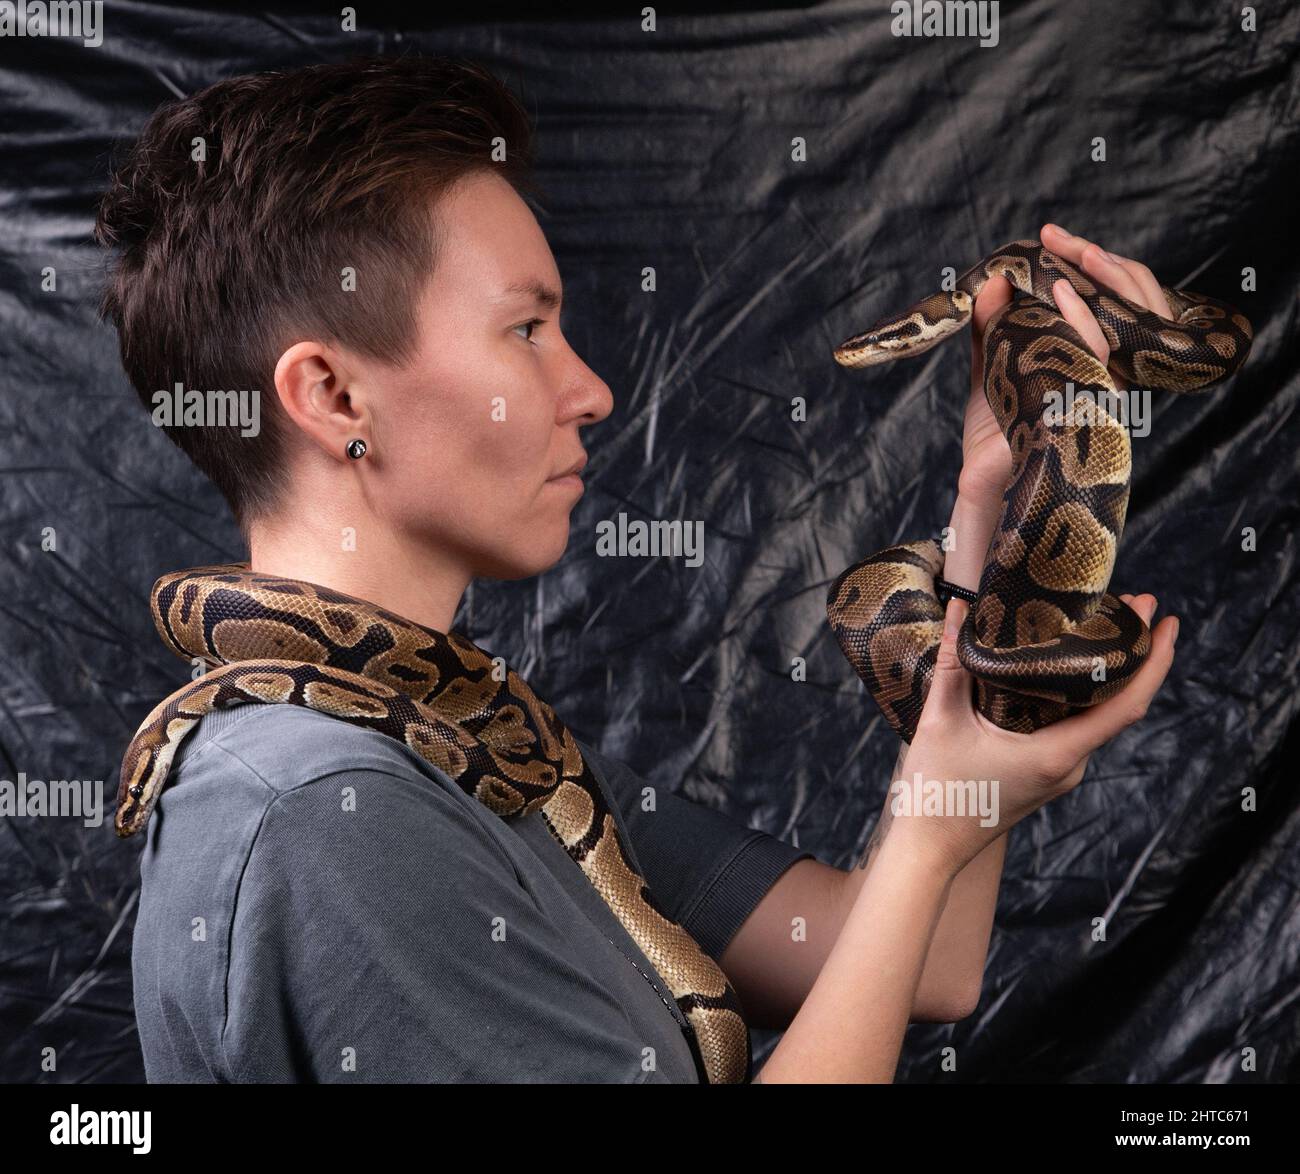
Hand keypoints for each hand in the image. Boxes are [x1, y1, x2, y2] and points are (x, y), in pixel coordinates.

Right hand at [889, 591, 1177, 878]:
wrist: (930, 847)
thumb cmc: (937, 792)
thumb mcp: (940, 721)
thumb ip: (953, 664)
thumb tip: (959, 609)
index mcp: (1056, 754)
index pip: (1127, 706)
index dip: (1154, 662)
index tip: (1165, 623)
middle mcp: (1070, 764)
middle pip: (1119, 704)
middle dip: (1134, 652)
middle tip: (1135, 603)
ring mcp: (1061, 770)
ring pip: (1099, 715)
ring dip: (1108, 671)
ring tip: (1105, 624)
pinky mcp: (1047, 771)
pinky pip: (1077, 726)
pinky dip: (1084, 692)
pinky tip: (1068, 665)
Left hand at [957, 222, 1174, 506]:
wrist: (983, 477)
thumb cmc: (994, 427)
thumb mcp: (993, 365)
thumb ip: (995, 323)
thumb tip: (994, 281)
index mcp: (1090, 357)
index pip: (1108, 302)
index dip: (1092, 266)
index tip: (1056, 236)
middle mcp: (1105, 370)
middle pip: (1127, 306)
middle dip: (1100, 266)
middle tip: (1061, 237)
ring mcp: (1104, 387)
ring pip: (1119, 324)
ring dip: (1096, 284)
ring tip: (1068, 257)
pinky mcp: (1093, 404)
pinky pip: (1099, 354)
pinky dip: (1082, 320)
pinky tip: (1065, 293)